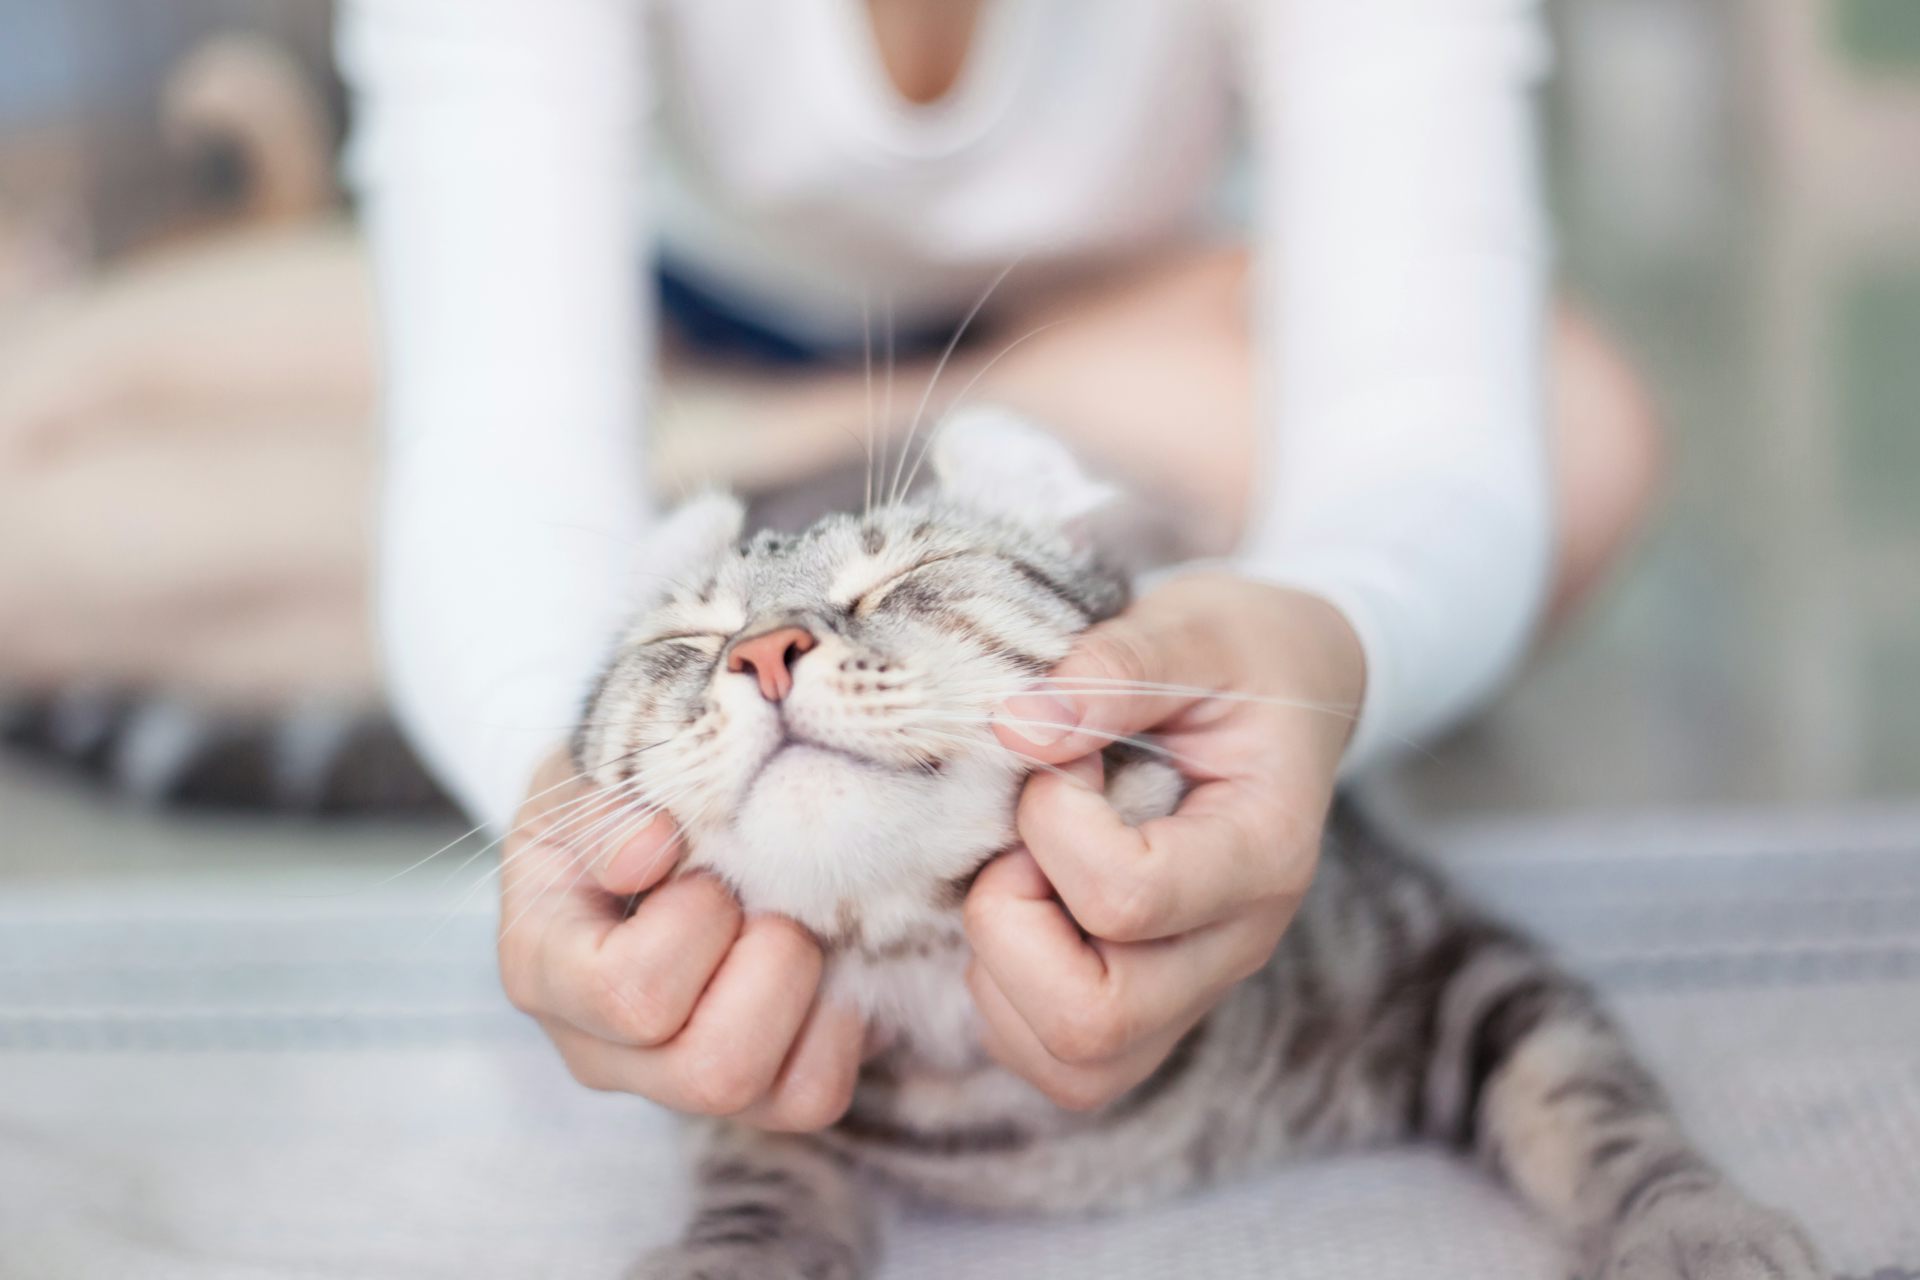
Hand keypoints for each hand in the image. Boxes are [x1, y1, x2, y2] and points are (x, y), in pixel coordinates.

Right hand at [497, 749, 863, 1130]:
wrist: (656, 814)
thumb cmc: (622, 793)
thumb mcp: (595, 771)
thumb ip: (607, 804)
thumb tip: (649, 848)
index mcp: (544, 970)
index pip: (628, 992)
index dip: (695, 921)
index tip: (699, 860)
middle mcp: (602, 1051)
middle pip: (711, 1072)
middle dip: (773, 965)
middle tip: (769, 900)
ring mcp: (676, 1084)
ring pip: (781, 1100)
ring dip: (814, 995)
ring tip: (799, 926)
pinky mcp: (750, 1095)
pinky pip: (817, 1095)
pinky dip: (843, 1023)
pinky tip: (824, 961)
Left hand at [963, 573, 1364, 1109]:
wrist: (1288, 690)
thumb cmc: (1241, 658)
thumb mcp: (1195, 630)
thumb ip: (1114, 668)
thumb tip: (1015, 728)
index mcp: (1262, 854)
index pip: (1128, 898)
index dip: (1053, 823)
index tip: (1060, 754)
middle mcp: (1235, 947)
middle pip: (1093, 1018)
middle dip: (1010, 919)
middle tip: (1017, 837)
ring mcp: (1192, 991)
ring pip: (1069, 1061)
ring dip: (1003, 967)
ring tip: (1021, 870)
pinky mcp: (1147, 1010)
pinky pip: (1056, 1062)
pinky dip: (1007, 996)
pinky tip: (1023, 904)